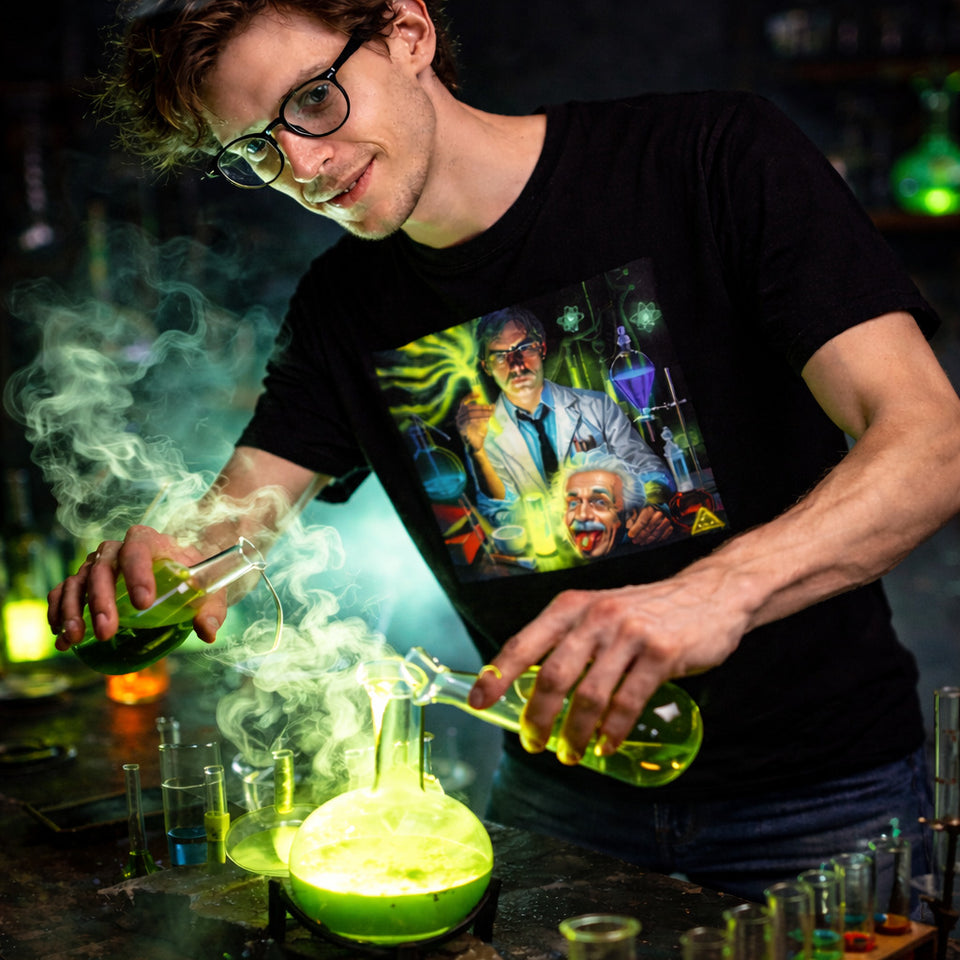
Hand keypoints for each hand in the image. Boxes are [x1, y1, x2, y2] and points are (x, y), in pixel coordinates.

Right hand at [49, 525, 223, 649]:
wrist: (176, 570)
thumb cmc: (192, 577)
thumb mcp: (208, 590)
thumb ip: (211, 609)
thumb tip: (207, 631)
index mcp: (149, 541)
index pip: (138, 549)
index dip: (137, 573)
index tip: (144, 603)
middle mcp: (117, 548)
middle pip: (103, 568)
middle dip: (101, 600)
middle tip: (107, 631)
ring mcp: (97, 564)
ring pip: (78, 580)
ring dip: (73, 609)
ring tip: (76, 638)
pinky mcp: (83, 581)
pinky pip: (63, 591)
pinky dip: (58, 612)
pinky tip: (61, 636)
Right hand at [455, 393, 495, 452]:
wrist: (477, 445)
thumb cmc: (479, 432)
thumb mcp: (484, 420)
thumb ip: (487, 412)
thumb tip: (493, 405)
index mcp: (462, 413)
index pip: (463, 401)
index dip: (470, 397)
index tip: (479, 395)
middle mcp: (458, 417)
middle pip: (468, 407)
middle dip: (480, 407)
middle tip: (490, 408)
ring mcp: (458, 423)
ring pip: (470, 414)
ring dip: (481, 413)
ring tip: (490, 414)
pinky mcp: (461, 429)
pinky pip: (469, 421)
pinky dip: (478, 419)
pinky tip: (485, 420)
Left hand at [468, 569, 747, 764]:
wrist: (710, 595)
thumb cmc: (647, 610)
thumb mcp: (600, 611)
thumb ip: (571, 639)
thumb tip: (533, 685)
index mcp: (572, 606)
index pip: (524, 643)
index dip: (498, 675)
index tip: (479, 703)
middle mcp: (596, 617)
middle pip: (553, 677)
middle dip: (537, 718)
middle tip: (533, 743)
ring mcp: (629, 634)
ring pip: (589, 696)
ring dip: (574, 734)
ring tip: (570, 754)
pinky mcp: (661, 654)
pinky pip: (627, 703)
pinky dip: (612, 732)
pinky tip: (606, 745)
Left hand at [625, 506, 674, 545]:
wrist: (657, 506)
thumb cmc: (644, 509)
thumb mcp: (636, 509)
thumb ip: (632, 517)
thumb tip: (627, 526)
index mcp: (650, 507)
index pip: (643, 520)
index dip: (636, 529)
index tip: (630, 535)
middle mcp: (659, 512)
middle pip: (650, 527)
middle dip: (641, 535)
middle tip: (635, 541)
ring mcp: (666, 519)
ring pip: (657, 531)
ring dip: (649, 539)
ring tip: (641, 542)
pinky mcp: (670, 524)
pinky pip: (665, 534)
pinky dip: (659, 539)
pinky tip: (651, 541)